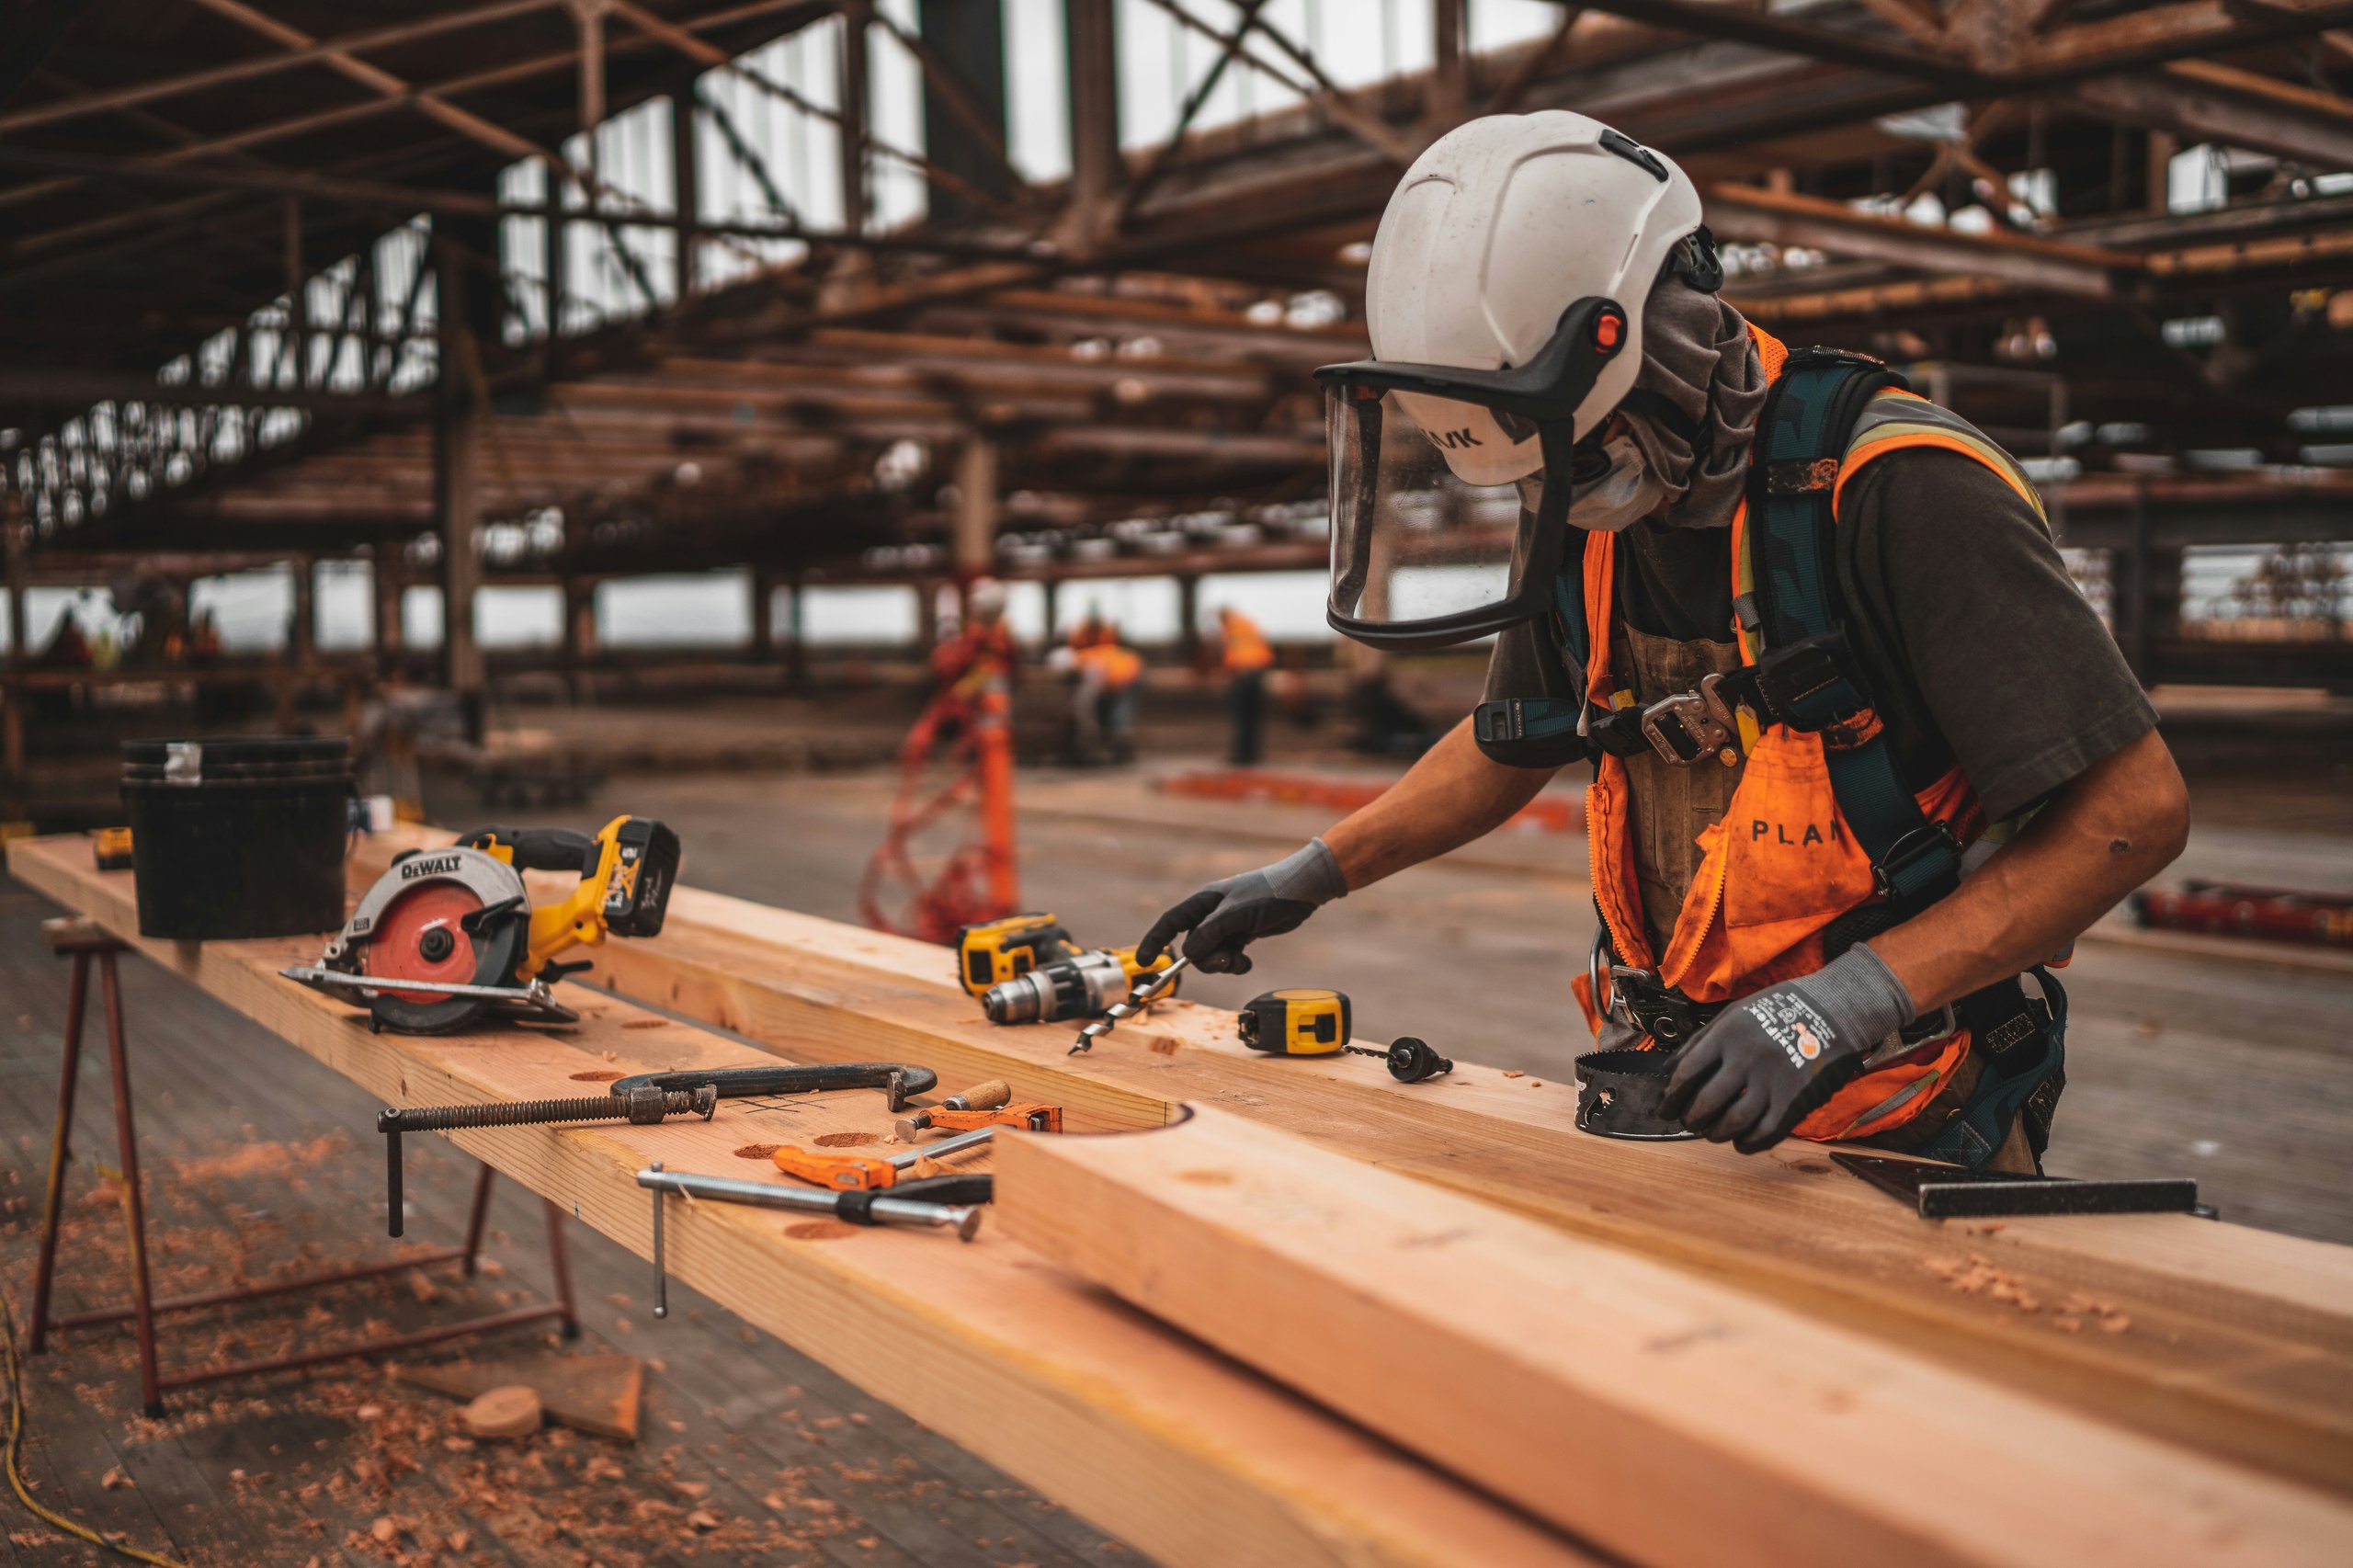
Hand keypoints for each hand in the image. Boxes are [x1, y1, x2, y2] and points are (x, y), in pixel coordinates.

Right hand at [1137, 839, 1346, 974]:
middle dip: (1205, 959)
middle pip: (1192, 946)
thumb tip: (1187, 953)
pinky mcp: (1242, 935)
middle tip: (1225, 961)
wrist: (1303, 890)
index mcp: (1204, 901)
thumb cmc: (1269, 893)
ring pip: (1210, 954)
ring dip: (1222, 963)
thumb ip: (1210, 933)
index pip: (1171, 922)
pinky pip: (1227, 956)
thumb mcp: (1237, 913)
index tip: (1145, 962)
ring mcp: (1227, 925)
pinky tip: (1247, 962)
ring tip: (1240, 961)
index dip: (1155, 941)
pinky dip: (1235, 964)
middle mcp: (1212, 913)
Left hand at [1659, 945, 1915, 1153]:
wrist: (1833, 1011)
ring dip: (1716, 1133)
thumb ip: (1700, 1041)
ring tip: (1712, 1132)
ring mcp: (1772, 1081)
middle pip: (1706, 1103)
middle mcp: (1746, 1059)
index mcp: (1727, 1035)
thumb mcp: (1735, 1013)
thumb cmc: (1779, 1010)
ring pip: (1733, 1122)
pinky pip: (1765, 1132)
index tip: (1666, 1109)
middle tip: (1689, 1123)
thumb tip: (1668, 1070)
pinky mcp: (1795, 1100)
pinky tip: (1740, 1142)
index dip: (1671, 1098)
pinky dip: (1748, 1143)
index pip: (1686, 1074)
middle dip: (1692, 1119)